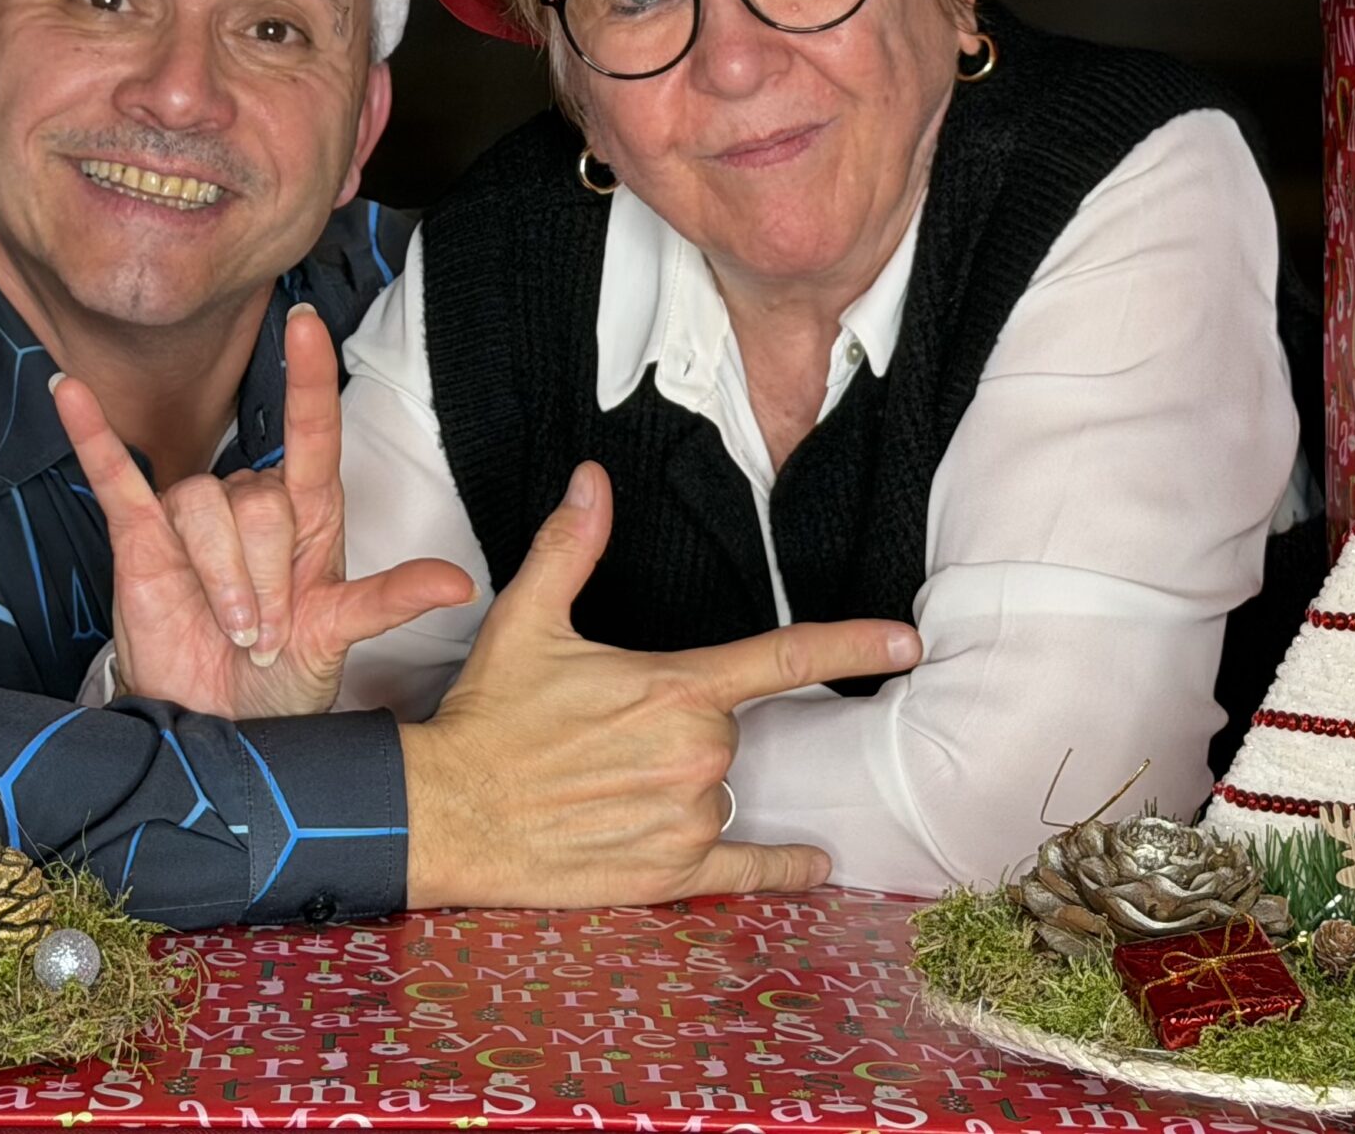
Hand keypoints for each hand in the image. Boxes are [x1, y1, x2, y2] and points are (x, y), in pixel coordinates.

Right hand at [54, 305, 473, 719]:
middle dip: (265, 577)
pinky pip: (114, 476)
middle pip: (257, 499)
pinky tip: (68, 393)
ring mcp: (193, 518)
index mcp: (309, 514)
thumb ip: (390, 601)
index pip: (312, 432)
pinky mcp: (138, 539)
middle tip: (267, 632)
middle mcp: (252, 504)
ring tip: (232, 627)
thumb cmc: (281, 675)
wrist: (218, 723)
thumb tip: (460, 586)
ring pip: (201, 506)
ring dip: (220, 578)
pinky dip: (92, 436)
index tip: (306, 323)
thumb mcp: (340, 638)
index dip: (308, 378)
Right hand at [400, 461, 920, 908]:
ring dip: (681, 788)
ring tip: (606, 788)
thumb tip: (592, 480)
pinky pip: (749, 871)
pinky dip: (781, 867)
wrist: (446, 810)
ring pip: (719, 791)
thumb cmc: (489, 715)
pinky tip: (812, 865)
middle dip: (683, 730)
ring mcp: (687, 818)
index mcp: (676, 688)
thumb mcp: (527, 620)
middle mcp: (695, 755)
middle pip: (727, 734)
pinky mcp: (671, 875)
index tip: (908, 640)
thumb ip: (573, 548)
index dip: (853, 644)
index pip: (784, 658)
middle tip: (610, 737)